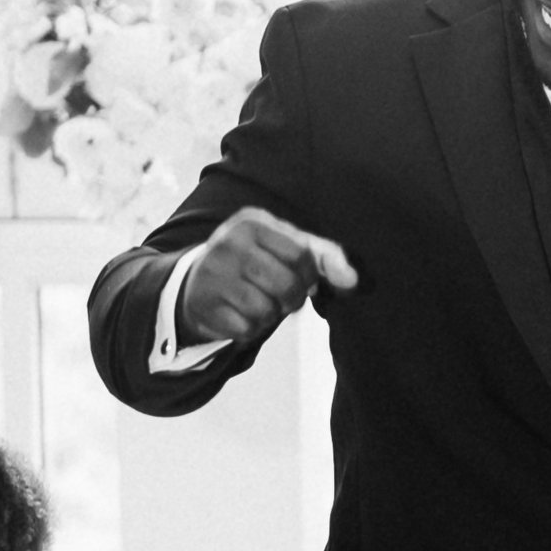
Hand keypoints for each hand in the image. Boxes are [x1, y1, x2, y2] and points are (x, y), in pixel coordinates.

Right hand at [179, 209, 357, 348]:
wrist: (197, 281)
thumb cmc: (255, 261)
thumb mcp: (287, 247)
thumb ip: (325, 257)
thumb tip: (353, 281)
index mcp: (253, 222)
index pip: (302, 254)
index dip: (309, 275)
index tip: (301, 279)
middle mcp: (229, 242)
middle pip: (286, 284)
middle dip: (292, 298)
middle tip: (281, 297)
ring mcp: (213, 273)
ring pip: (265, 310)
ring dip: (269, 315)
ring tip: (258, 303)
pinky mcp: (203, 304)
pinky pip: (244, 329)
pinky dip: (250, 329)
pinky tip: (239, 315)